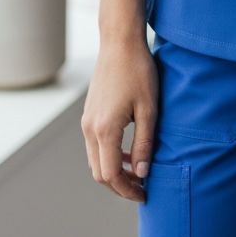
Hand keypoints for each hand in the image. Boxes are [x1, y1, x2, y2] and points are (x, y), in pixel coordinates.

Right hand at [80, 36, 158, 201]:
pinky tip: (128, 153)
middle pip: (99, 173)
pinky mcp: (89, 114)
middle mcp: (90, 129)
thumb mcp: (149, 109)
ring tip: (137, 173)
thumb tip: (142, 173)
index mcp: (105, 130)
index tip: (144, 193)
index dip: (127, 190)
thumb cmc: (138, 72)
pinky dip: (109, 156)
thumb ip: (145, 144)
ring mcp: (86, 121)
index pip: (111, 175)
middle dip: (119, 186)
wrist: (119, 43)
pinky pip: (94, 145)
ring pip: (95, 161)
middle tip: (141, 188)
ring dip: (114, 171)